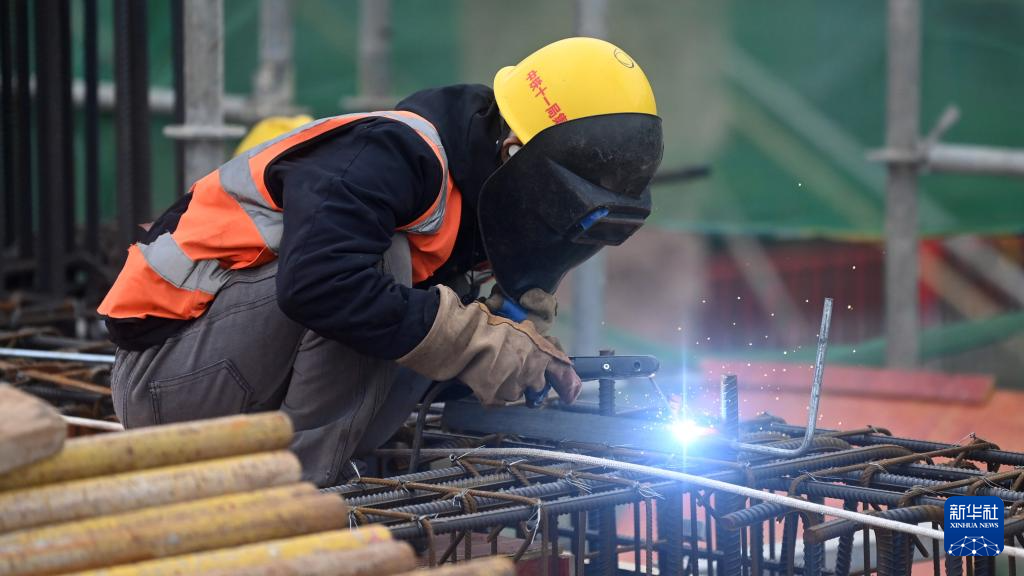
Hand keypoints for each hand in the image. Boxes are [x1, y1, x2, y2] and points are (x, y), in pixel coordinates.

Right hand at [398, 286, 580, 405]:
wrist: (463, 338)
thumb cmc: (490, 327)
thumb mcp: (521, 327)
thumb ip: (539, 344)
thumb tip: (553, 353)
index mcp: (540, 353)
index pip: (563, 372)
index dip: (569, 385)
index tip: (571, 395)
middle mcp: (531, 372)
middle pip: (536, 385)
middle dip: (528, 379)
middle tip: (512, 366)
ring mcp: (513, 386)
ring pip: (515, 392)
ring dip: (507, 384)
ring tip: (492, 367)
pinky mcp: (495, 397)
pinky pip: (497, 399)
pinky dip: (490, 391)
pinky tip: (482, 376)